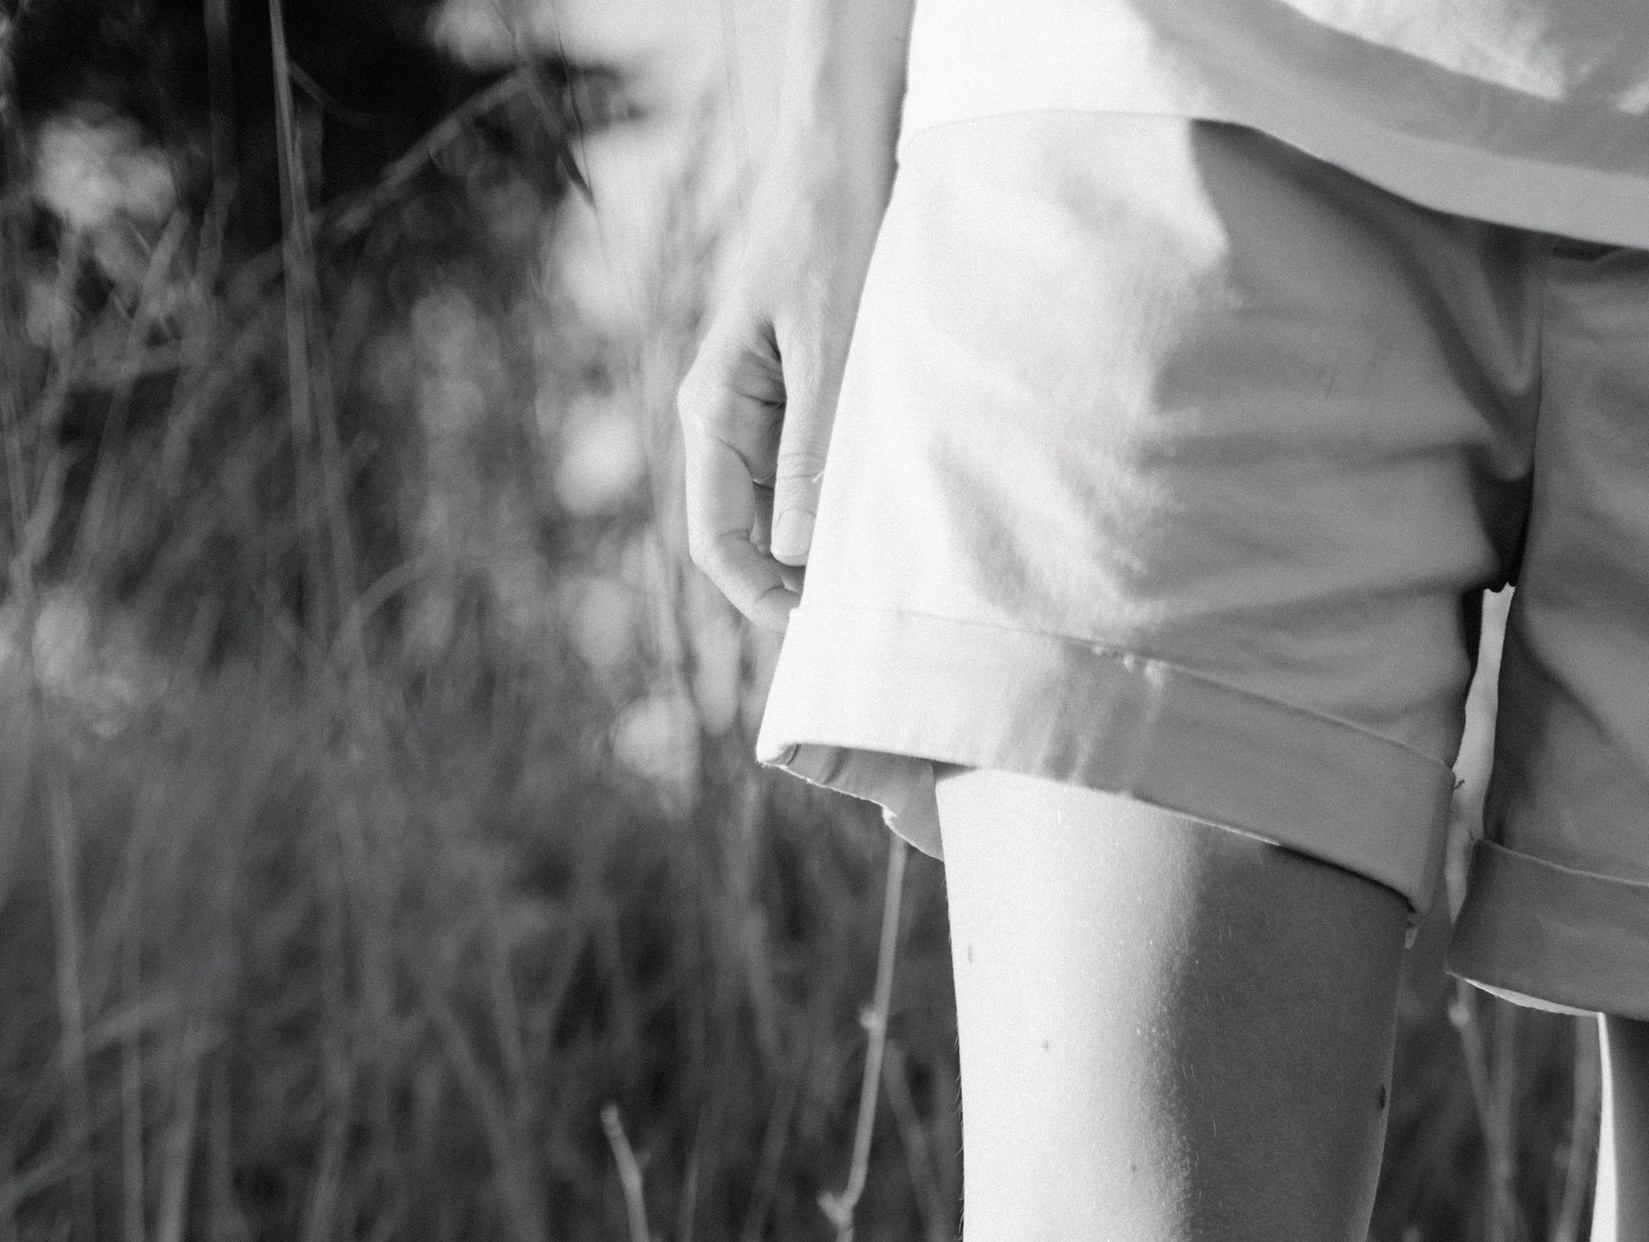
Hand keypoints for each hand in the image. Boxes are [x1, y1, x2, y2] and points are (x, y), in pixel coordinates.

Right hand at [677, 8, 905, 633]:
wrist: (841, 153)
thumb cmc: (831, 236)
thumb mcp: (829, 351)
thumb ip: (813, 455)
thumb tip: (800, 559)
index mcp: (714, 412)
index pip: (718, 544)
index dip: (765, 602)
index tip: (826, 632)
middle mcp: (725, 421)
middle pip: (748, 541)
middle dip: (798, 585)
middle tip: (871, 618)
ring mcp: (758, 413)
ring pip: (781, 515)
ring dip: (825, 548)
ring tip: (887, 573)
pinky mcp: (794, 400)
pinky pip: (807, 478)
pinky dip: (840, 507)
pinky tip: (886, 516)